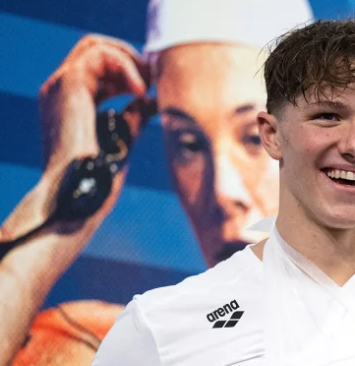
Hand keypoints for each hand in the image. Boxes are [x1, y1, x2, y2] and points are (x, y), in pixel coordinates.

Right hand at [37, 35, 153, 220]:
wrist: (81, 194)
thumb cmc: (100, 179)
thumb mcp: (123, 139)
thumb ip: (134, 117)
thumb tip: (151, 102)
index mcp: (72, 102)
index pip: (100, 67)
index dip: (131, 70)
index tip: (155, 88)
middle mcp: (61, 90)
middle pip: (97, 48)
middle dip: (132, 59)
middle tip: (156, 81)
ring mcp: (61, 85)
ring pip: (97, 45)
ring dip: (131, 60)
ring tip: (150, 86)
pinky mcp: (68, 84)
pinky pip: (100, 54)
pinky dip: (126, 66)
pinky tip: (142, 91)